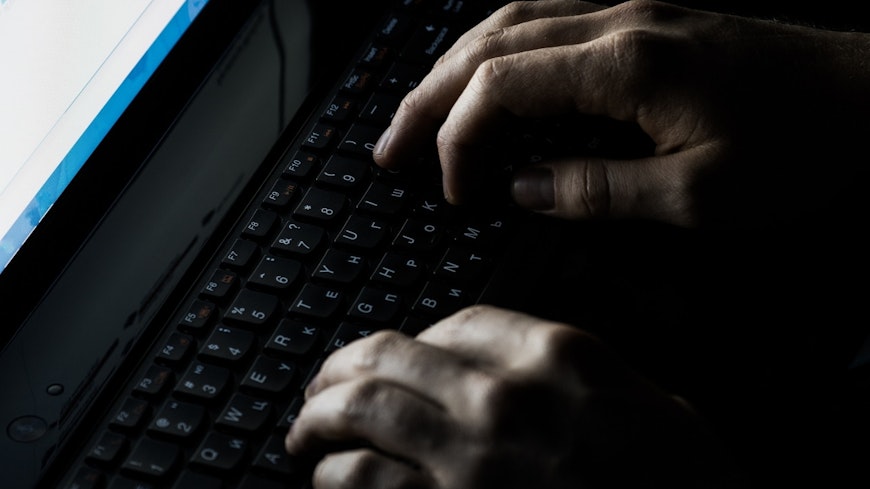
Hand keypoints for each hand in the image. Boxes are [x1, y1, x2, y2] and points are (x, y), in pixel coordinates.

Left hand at [285, 305, 742, 487]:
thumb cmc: (686, 486)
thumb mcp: (654, 406)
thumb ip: (582, 374)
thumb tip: (518, 365)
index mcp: (558, 356)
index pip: (458, 322)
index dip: (414, 337)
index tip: (399, 355)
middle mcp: (504, 396)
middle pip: (389, 356)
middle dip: (341, 366)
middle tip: (322, 383)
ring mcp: (472, 457)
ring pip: (361, 411)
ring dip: (319, 417)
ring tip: (305, 429)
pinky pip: (363, 482)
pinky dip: (332, 475)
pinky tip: (327, 478)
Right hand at [372, 0, 869, 227]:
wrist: (868, 93)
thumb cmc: (801, 142)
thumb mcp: (700, 193)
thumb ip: (599, 189)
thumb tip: (522, 189)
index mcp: (625, 65)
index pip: (499, 87)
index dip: (458, 139)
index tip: (454, 192)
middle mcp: (616, 25)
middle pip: (486, 46)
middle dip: (426, 97)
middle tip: (388, 145)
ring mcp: (626, 16)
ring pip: (508, 26)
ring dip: (451, 68)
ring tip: (417, 113)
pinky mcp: (640, 24)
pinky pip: (543, 26)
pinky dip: (496, 55)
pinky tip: (483, 81)